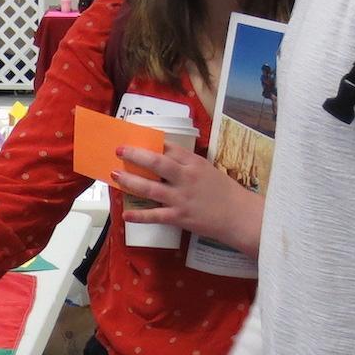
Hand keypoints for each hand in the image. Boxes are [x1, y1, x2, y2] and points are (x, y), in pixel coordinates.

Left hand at [112, 145, 263, 248]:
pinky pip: (155, 216)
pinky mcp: (179, 216)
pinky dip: (139, 216)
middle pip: (156, 163)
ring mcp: (181, 198)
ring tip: (115, 176)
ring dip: (130, 181)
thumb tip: (163, 156)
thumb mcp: (207, 170)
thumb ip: (187, 164)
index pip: (169, 147)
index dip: (150, 142)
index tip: (134, 137)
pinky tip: (126, 215)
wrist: (239, 215)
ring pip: (150, 188)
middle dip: (135, 155)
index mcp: (194, 163)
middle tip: (119, 151)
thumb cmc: (224, 191)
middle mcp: (186, 177)